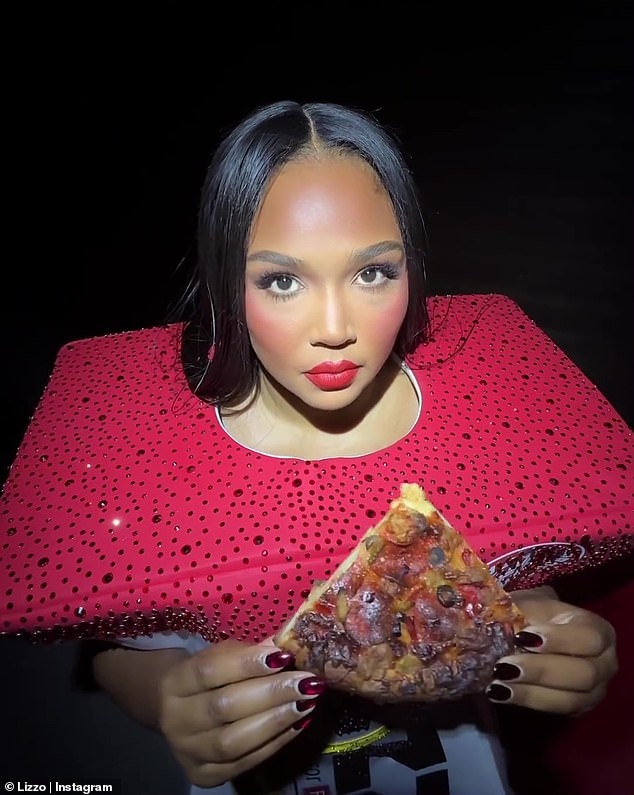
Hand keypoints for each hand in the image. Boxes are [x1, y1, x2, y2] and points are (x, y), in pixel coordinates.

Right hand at [158, 638, 324, 787]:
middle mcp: (175, 720)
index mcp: (175, 683)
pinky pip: (244, 763)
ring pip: (233, 741)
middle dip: (271, 693)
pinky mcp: (204, 776)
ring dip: (276, 721)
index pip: (209, 671)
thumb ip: (249, 651)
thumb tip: (286, 643)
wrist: (178, 716)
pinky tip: (297, 724)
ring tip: (306, 703)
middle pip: (224, 707)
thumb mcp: (221, 657)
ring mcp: (188, 752)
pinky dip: (275, 743)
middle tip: (306, 683)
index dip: (247, 663)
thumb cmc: (208, 679)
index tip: (284, 655)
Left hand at [487, 586, 617, 714]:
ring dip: (531, 692)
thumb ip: (520, 610)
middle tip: (504, 667)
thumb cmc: (530, 614)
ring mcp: (595, 690)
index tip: (523, 638)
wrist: (527, 634)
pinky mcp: (579, 708)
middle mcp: (605, 662)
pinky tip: (501, 693)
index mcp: (598, 629)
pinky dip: (528, 701)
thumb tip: (501, 617)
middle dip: (541, 671)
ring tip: (498, 684)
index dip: (559, 639)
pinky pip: (557, 711)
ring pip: (570, 699)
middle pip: (584, 674)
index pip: (589, 638)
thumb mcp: (526, 603)